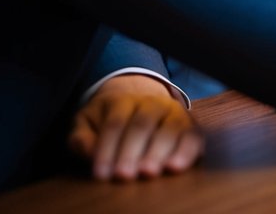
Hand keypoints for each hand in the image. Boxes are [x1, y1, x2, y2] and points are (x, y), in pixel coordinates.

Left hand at [69, 74, 202, 180]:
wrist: (141, 105)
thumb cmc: (109, 121)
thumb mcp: (88, 124)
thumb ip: (82, 138)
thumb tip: (90, 152)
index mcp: (124, 101)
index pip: (114, 124)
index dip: (106, 149)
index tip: (100, 174)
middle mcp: (152, 103)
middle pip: (142, 125)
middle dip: (132, 151)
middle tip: (123, 175)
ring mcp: (175, 112)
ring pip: (169, 129)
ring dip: (159, 152)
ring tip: (148, 173)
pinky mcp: (191, 126)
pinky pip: (193, 137)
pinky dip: (187, 152)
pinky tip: (175, 168)